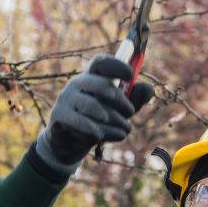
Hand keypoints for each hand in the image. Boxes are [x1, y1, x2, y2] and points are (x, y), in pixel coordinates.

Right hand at [36, 56, 153, 172]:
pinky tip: (108, 136)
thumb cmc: (99, 121)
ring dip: (114, 120)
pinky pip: (82, 122)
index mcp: (92, 77)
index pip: (101, 63)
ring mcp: (66, 98)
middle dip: (120, 100)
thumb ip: (134, 99)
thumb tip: (148, 88)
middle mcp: (77, 83)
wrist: (72, 143)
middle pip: (100, 84)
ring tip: (126, 130)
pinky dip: (99, 131)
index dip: (116, 66)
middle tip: (131, 112)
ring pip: (94, 106)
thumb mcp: (120, 110)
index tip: (131, 75)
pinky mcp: (59, 115)